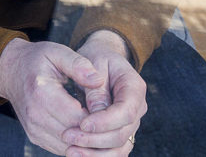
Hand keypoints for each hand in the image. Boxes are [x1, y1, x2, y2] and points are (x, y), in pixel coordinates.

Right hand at [0, 38, 108, 154]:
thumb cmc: (36, 59)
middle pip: (75, 136)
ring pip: (70, 147)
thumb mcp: (57, 52)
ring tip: (103, 127)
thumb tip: (99, 80)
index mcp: (42, 94)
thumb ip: (78, 64)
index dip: (100, 119)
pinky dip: (78, 144)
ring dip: (89, 142)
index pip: (78, 118)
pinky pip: (62, 148)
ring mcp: (34, 130)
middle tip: (114, 122)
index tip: (114, 109)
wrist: (10, 71)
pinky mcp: (35, 137)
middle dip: (97, 133)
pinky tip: (89, 130)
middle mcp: (35, 116)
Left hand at [60, 31, 146, 155]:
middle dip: (94, 140)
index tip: (82, 123)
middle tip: (68, 136)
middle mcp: (137, 108)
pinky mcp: (119, 132)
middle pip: (122, 134)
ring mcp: (130, 123)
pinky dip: (95, 155)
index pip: (126, 111)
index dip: (105, 122)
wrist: (100, 59)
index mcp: (134, 87)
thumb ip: (94, 87)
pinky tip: (75, 154)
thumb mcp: (93, 62)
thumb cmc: (95, 58)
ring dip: (94, 154)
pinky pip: (112, 151)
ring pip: (119, 148)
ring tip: (70, 151)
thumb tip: (94, 112)